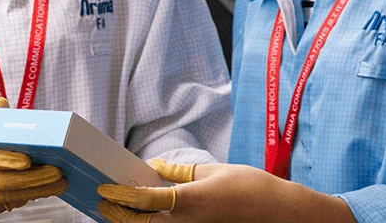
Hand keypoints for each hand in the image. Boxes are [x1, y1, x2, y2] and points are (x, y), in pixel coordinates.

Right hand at [0, 97, 67, 216]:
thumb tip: (2, 103)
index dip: (3, 160)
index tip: (28, 160)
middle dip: (30, 178)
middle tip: (56, 172)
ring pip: (5, 197)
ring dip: (35, 190)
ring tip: (58, 182)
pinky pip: (5, 206)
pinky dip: (26, 197)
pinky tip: (44, 189)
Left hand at [97, 160, 351, 222]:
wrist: (281, 215)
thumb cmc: (251, 188)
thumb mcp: (214, 171)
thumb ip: (180, 173)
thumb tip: (154, 168)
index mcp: (191, 201)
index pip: (145, 200)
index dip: (121, 194)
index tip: (105, 188)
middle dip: (117, 215)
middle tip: (103, 202)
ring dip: (132, 222)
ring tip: (118, 211)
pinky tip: (147, 217)